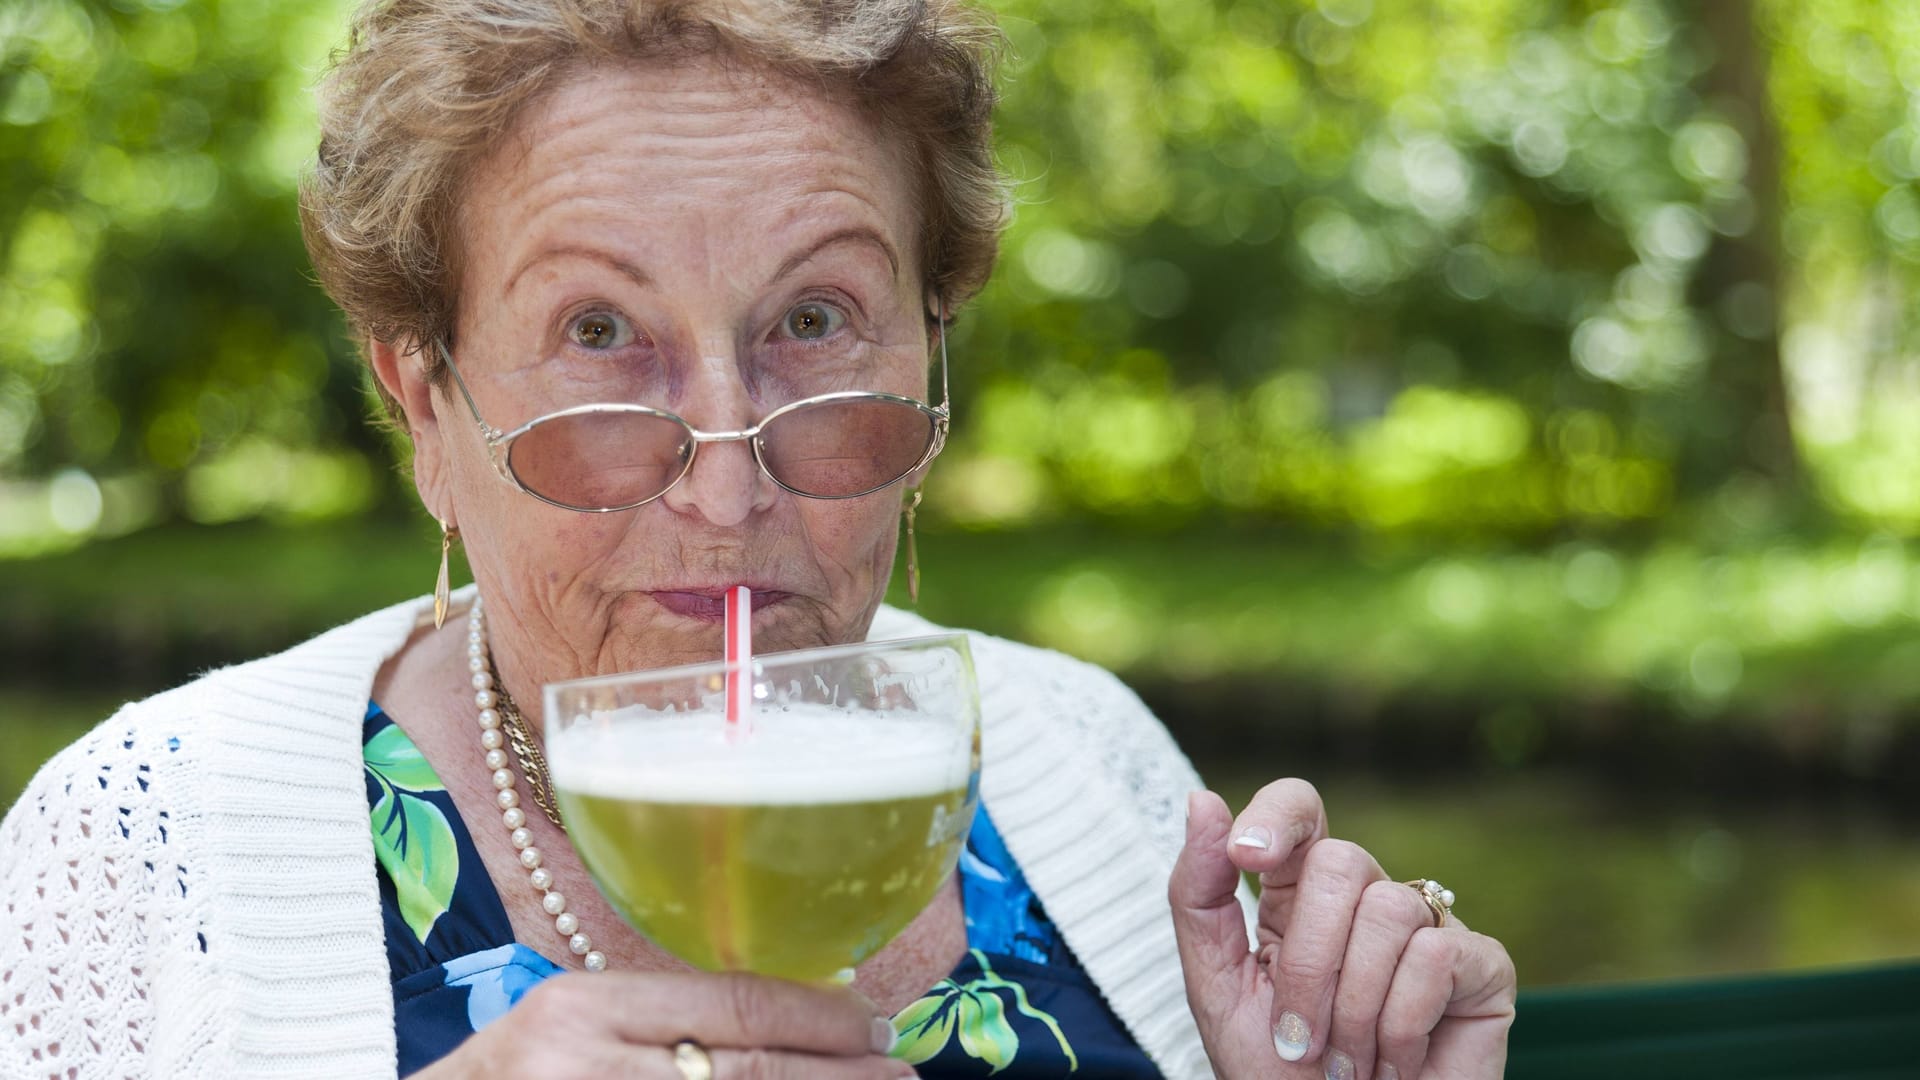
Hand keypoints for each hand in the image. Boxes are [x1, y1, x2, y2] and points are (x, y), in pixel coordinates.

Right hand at [415, 969, 913, 1078]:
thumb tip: (785, 1019)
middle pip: (747, 1071)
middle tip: (902, 1075)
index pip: (726, 1003)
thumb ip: (655, 1020)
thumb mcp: (563, 1030)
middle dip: (838, 1077)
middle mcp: (583, 1065)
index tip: (874, 1024)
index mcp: (581, 1007)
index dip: (815, 1016)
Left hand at [1169, 781, 1514, 1079]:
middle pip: (1338, 863)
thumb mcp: (1216, 984)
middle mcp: (1367, 898)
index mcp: (1300, 893)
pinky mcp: (1483, 967)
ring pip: (1387, 909)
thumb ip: (1200, 893)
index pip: (1301, 808)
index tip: (1246, 856)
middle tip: (1302, 1039)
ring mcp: (1429, 927)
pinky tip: (1396, 1063)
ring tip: (1349, 1061)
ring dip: (1352, 1008)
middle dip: (1308, 964)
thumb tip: (1202, 799)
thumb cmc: (1274, 1074)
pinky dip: (1400, 1025)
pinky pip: (1436, 955)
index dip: (1276, 815)